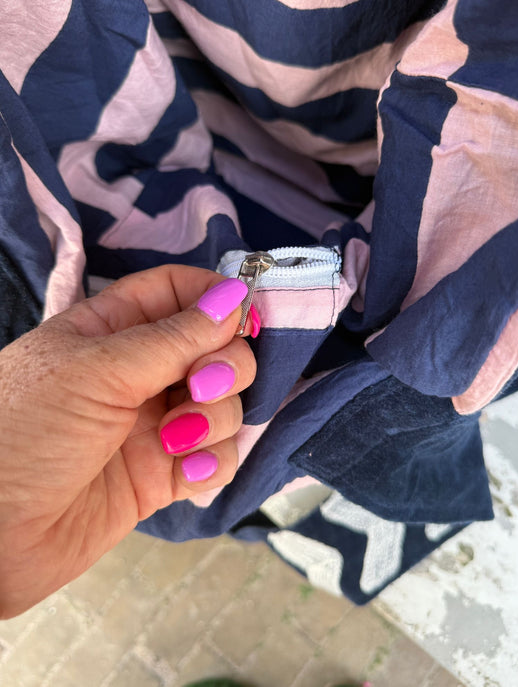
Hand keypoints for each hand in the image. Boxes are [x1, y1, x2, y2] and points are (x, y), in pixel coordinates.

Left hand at [0, 265, 256, 617]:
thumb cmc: (25, 432)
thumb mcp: (95, 371)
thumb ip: (173, 337)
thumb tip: (233, 296)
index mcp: (113, 329)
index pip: (179, 292)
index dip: (216, 298)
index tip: (242, 315)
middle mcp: (141, 372)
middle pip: (217, 349)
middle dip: (225, 367)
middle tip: (200, 388)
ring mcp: (156, 423)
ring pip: (225, 404)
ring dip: (216, 420)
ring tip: (175, 441)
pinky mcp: (165, 473)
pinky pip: (217, 456)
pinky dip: (211, 463)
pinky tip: (185, 476)